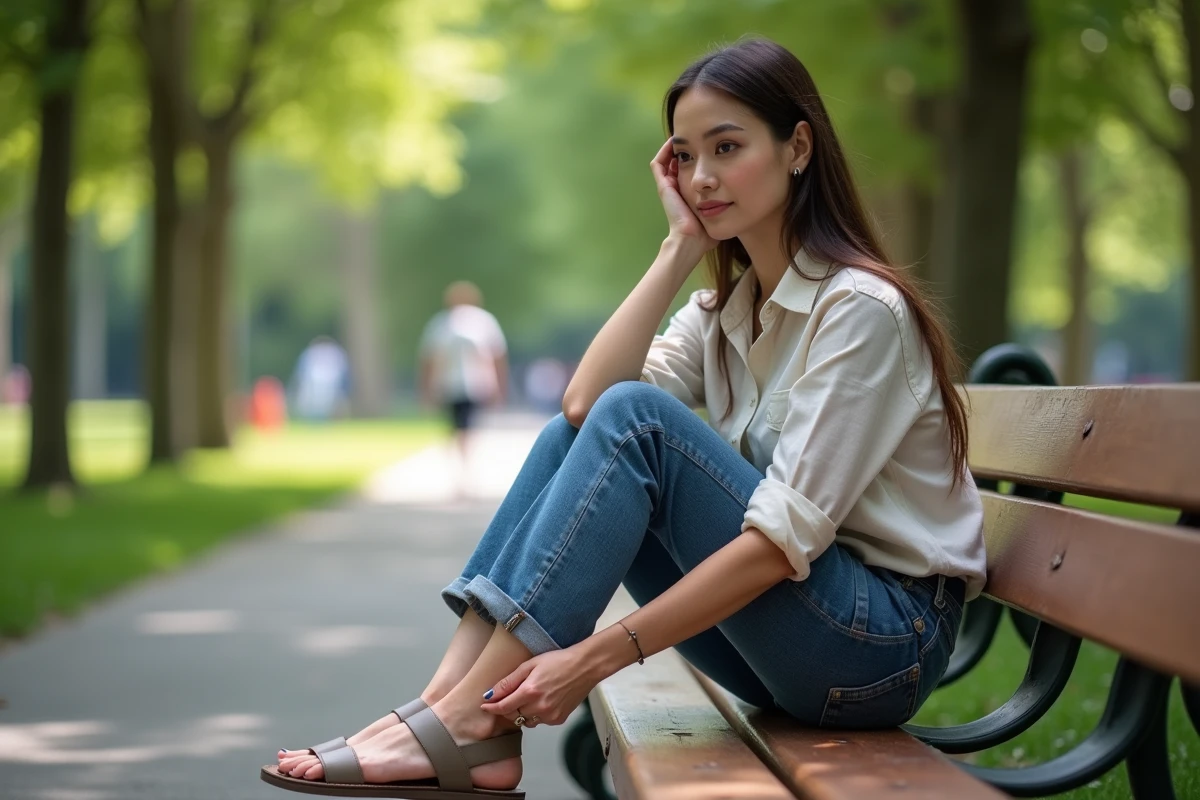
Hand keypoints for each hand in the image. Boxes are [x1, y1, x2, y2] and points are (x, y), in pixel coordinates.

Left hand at [481, 647, 597, 727]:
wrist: (585, 666)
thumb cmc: (558, 661)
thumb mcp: (530, 665)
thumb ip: (509, 681)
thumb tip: (491, 694)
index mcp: (530, 692)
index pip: (503, 707)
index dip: (491, 708)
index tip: (484, 706)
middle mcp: (539, 707)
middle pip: (514, 716)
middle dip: (507, 709)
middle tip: (509, 698)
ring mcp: (550, 716)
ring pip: (526, 721)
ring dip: (523, 712)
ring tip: (530, 697)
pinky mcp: (559, 719)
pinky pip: (540, 721)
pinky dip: (537, 713)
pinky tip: (543, 700)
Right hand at [650, 138, 717, 257]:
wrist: (692, 240)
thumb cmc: (706, 233)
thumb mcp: (719, 214)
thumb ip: (727, 206)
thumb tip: (745, 200)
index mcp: (687, 194)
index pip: (687, 171)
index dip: (694, 159)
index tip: (708, 149)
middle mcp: (676, 189)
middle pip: (676, 163)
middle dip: (685, 150)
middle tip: (696, 139)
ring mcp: (668, 187)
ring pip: (665, 161)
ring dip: (673, 149)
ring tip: (684, 137)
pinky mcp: (663, 186)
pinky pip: (657, 164)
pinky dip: (663, 151)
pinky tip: (675, 142)